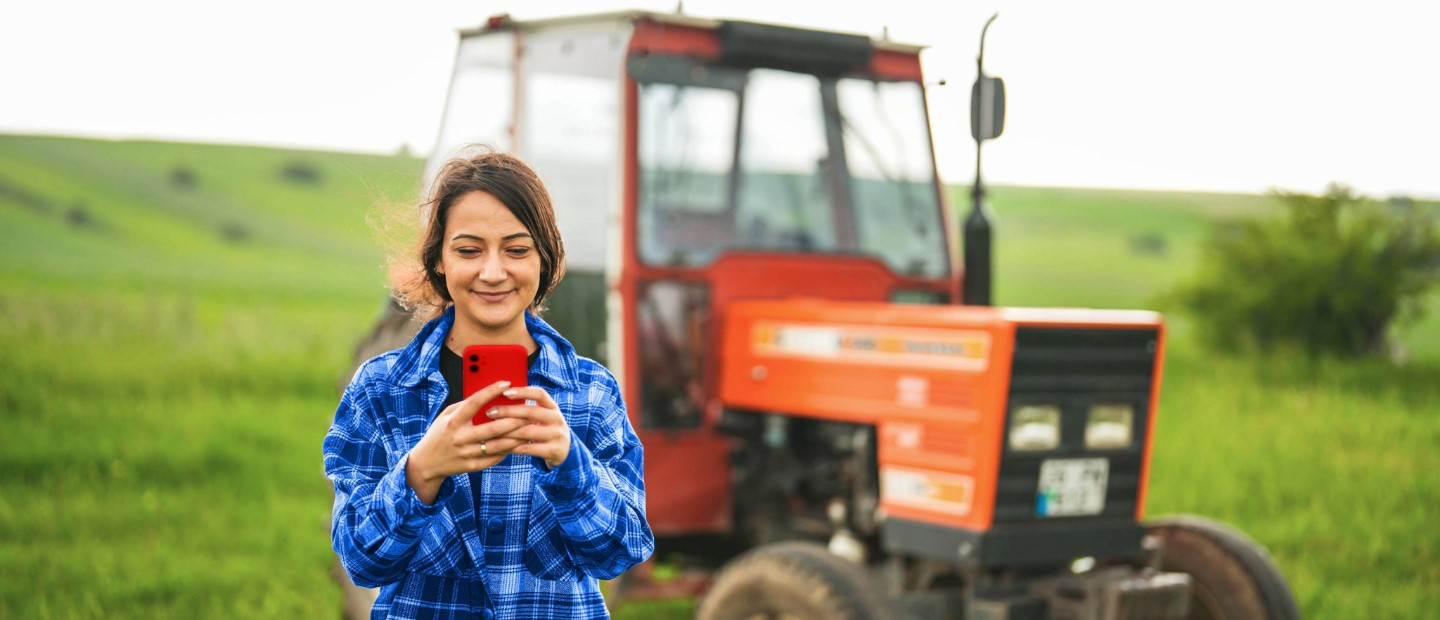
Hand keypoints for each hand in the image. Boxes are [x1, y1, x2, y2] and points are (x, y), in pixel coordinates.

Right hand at [405, 380, 530, 503]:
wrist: (426, 463)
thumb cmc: (439, 434)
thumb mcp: (445, 416)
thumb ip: (464, 406)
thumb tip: (488, 396)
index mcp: (453, 421)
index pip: (474, 402)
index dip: (491, 391)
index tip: (507, 383)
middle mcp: (460, 437)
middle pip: (492, 428)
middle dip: (513, 419)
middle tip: (527, 412)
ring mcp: (466, 454)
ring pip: (497, 445)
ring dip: (515, 437)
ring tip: (528, 429)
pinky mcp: (471, 466)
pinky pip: (493, 458)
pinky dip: (506, 451)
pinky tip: (516, 443)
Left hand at [480, 386, 571, 468]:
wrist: (565, 451)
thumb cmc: (545, 429)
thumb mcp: (543, 416)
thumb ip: (528, 408)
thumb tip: (499, 397)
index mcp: (553, 407)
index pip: (540, 393)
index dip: (523, 391)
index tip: (505, 392)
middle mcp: (557, 419)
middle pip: (530, 412)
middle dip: (507, 411)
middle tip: (489, 412)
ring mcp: (556, 435)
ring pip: (526, 432)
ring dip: (506, 431)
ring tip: (490, 430)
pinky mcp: (553, 450)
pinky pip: (527, 448)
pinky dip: (511, 447)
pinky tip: (499, 446)